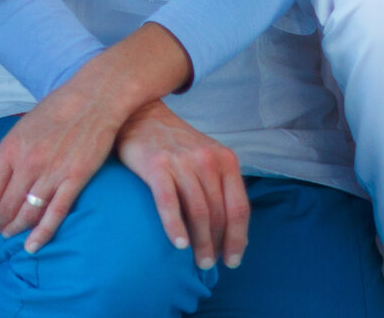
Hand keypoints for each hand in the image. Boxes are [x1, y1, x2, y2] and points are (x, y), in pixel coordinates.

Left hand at [0, 62, 137, 251]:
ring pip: (26, 214)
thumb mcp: (19, 132)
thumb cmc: (56, 110)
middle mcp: (28, 163)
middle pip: (4, 208)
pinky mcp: (76, 177)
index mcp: (10, 149)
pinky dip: (42, 234)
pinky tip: (33, 246)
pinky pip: (55, 213)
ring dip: (16, 229)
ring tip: (13, 233)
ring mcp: (52, 172)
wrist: (95, 96)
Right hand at [116, 100, 250, 271]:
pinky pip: (169, 202)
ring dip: (200, 242)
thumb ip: (220, 186)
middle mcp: (208, 160)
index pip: (239, 207)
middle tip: (210, 265)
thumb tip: (232, 229)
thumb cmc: (177, 145)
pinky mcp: (157, 166)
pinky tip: (179, 244)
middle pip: (219, 213)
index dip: (239, 238)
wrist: (143, 116)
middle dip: (218, 244)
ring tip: (197, 261)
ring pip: (198, 211)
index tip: (233, 260)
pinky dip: (175, 226)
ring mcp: (182, 162)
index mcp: (226, 160)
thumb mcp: (207, 158)